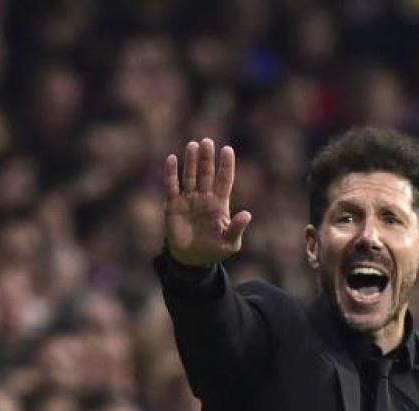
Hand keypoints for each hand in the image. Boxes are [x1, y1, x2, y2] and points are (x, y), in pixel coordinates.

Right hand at [164, 138, 252, 266]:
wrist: (191, 260)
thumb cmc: (213, 250)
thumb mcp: (229, 243)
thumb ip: (237, 228)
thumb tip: (247, 214)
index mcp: (220, 204)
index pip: (224, 180)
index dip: (226, 165)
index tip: (227, 150)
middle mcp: (204, 197)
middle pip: (206, 173)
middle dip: (207, 158)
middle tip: (207, 142)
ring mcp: (188, 200)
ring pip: (190, 176)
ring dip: (191, 161)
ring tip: (193, 145)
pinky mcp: (173, 205)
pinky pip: (171, 186)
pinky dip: (171, 173)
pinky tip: (171, 159)